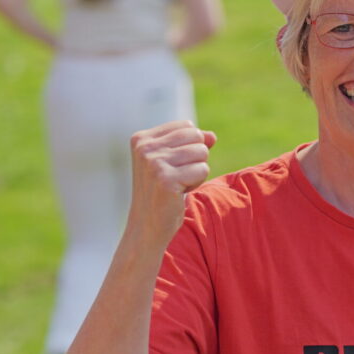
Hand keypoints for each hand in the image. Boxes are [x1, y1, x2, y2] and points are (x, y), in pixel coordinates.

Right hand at [127, 120, 216, 248]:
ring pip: (202, 152)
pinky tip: (179, 193)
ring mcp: (153, 163)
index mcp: (141, 139)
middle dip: (196, 157)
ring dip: (197, 171)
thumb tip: (212, 136)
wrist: (147, 226)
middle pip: (196, 137)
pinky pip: (203, 170)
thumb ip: (192, 143)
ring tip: (178, 184)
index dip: (190, 146)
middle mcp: (145, 148)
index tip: (172, 166)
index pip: (187, 126)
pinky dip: (197, 183)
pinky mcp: (166, 180)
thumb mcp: (175, 161)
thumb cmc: (163, 192)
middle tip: (178, 176)